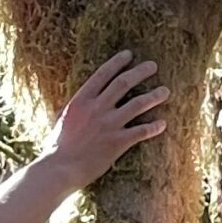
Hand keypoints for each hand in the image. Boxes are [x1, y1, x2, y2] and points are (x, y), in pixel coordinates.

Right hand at [47, 50, 168, 187]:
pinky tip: (163, 124)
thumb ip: (76, 107)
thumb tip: (83, 100)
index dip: (117, 62)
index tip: (129, 55)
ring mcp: (109, 124)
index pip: (103, 74)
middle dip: (141, 72)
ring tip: (165, 91)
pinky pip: (142, 131)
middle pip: (124, 83)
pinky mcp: (118, 142)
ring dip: (154, 96)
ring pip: (138, 104)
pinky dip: (154, 127)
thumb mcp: (63, 119)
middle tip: (153, 66)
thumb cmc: (57, 146)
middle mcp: (97, 108)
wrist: (60, 168)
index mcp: (81, 100)